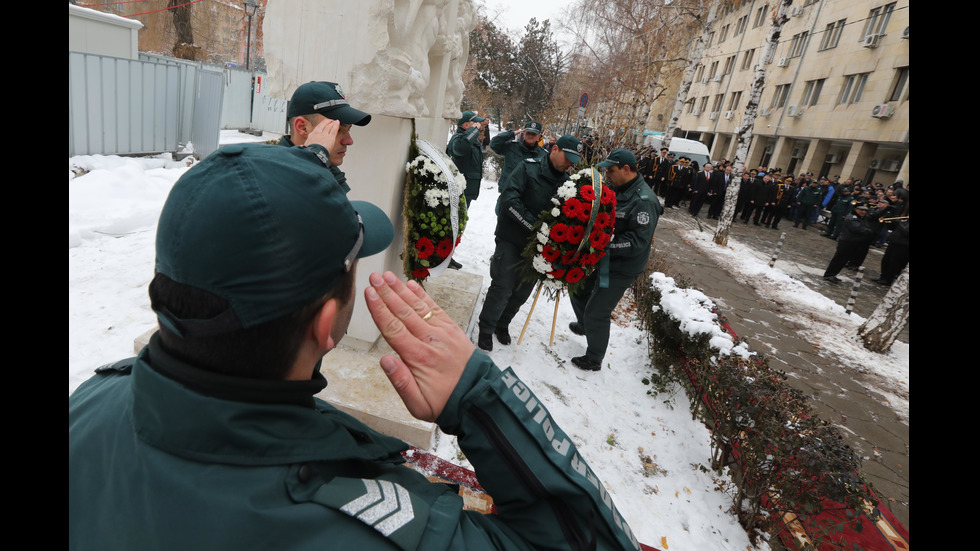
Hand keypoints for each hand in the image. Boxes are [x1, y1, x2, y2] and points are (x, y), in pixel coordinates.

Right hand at [305, 118, 339, 153]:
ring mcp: (324, 134)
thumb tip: (304, 146)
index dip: (322, 124)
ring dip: (332, 123)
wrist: (313, 154)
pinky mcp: (330, 137)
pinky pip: (334, 129)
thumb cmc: (310, 153)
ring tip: (335, 121)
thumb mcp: (306, 146)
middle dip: (327, 122)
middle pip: (323, 124)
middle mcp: (318, 133)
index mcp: (312, 135)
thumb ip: (308, 144)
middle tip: (331, 121)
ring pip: (329, 126)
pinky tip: (338, 122)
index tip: (324, 123)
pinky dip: (336, 125)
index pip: (318, 127)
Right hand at [364, 271, 474, 421]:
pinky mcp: (452, 330)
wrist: (478, 398)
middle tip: (374, 276)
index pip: (393, 328)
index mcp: (418, 357)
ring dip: (401, 290)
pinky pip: (435, 308)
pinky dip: (422, 296)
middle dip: (386, 292)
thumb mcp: (418, 405)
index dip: (379, 309)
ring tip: (387, 276)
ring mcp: (443, 333)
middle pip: (403, 312)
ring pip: (418, 307)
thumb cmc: (445, 403)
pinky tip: (411, 285)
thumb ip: (400, 382)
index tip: (368, 292)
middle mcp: (430, 340)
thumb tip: (385, 360)